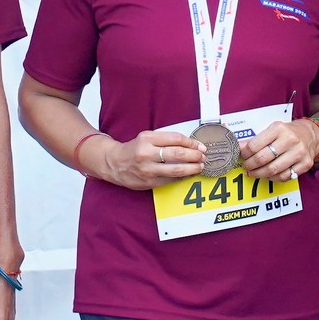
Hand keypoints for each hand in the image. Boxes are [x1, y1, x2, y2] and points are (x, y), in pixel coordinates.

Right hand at [91, 127, 208, 190]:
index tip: (200, 146)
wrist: (115, 163)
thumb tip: (190, 144)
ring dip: (192, 168)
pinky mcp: (149, 182)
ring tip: (200, 166)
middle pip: (178, 154)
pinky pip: (171, 180)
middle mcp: (146, 154)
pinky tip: (189, 174)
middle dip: (195, 156)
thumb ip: (166, 139)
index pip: (175, 139)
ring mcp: (148, 170)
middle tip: (203, 156)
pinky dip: (183, 177)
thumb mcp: (147, 137)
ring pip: (176, 170)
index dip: (191, 142)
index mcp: (147, 139)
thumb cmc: (134, 149)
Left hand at [239, 118, 318, 181]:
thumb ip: (255, 139)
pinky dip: (273, 178)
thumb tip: (239, 147)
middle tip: (246, 167)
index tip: (242, 156)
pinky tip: (268, 175)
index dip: (244, 153)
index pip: (255, 145)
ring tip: (253, 173)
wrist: (312, 135)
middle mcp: (290, 140)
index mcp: (279, 128)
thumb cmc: (288, 132)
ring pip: (273, 170)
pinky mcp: (305, 164)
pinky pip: (285, 177)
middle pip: (263, 159)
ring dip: (259, 174)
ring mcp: (299, 153)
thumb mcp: (272, 130)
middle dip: (250, 165)